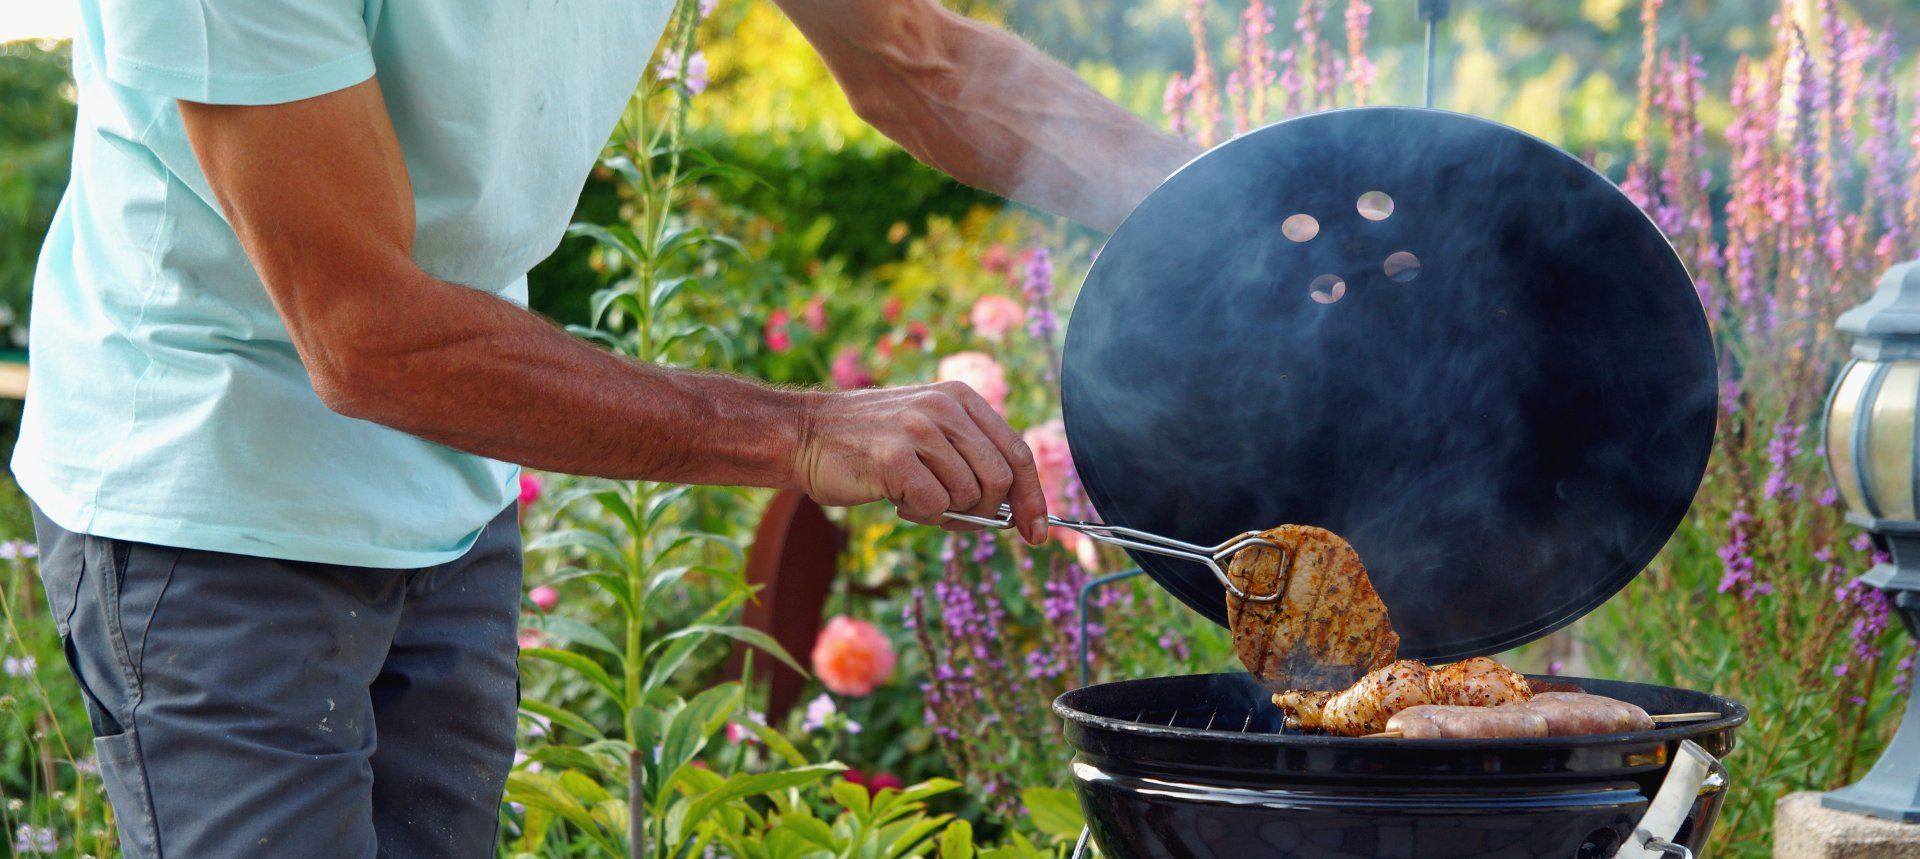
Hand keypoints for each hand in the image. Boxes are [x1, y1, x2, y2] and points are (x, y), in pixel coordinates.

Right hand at [793, 382, 1048, 542]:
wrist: (805, 435)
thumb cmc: (870, 444)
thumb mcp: (929, 432)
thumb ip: (970, 457)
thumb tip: (1016, 511)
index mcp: (961, 398)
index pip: (1018, 452)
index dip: (1033, 497)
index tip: (1037, 532)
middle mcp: (945, 407)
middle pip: (1000, 478)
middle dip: (984, 510)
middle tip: (951, 514)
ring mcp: (920, 429)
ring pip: (968, 495)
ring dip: (943, 511)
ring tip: (911, 496)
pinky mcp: (895, 457)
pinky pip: (935, 506)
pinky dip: (919, 514)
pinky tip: (895, 498)